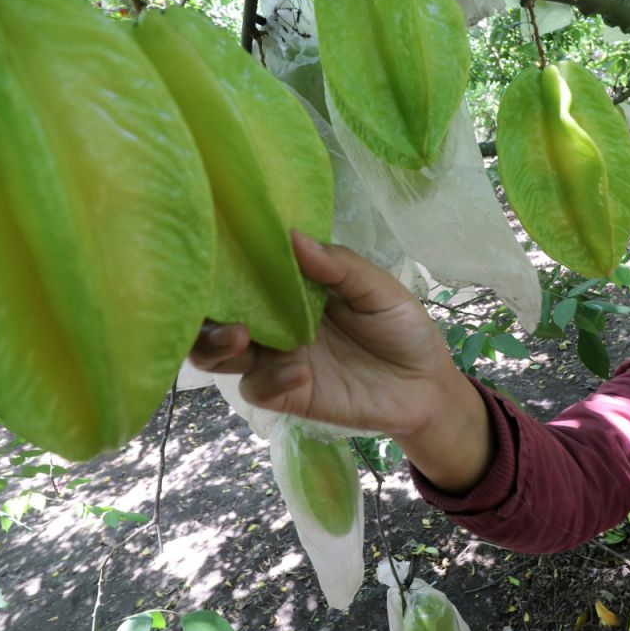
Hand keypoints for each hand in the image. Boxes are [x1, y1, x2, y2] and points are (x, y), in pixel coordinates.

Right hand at [189, 231, 464, 440]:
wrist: (426, 385)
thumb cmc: (401, 328)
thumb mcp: (378, 289)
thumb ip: (338, 265)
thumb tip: (293, 236)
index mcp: (289, 288)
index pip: (240, 272)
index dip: (219, 261)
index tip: (211, 247)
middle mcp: (272, 321)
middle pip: (212, 316)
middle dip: (203, 311)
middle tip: (220, 302)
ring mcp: (275, 359)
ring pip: (218, 355)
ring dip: (217, 344)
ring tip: (240, 338)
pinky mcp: (287, 395)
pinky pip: (258, 388)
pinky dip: (271, 380)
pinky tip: (300, 374)